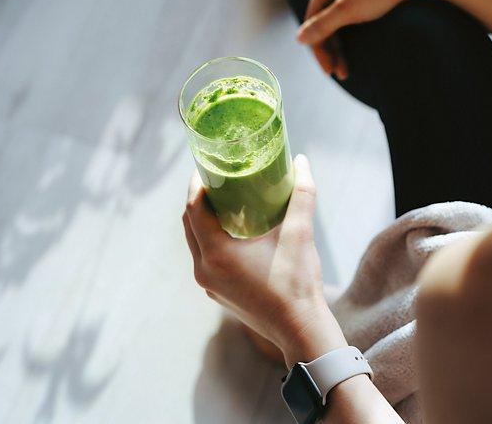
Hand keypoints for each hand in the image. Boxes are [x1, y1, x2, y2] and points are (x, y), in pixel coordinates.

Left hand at [183, 155, 345, 366]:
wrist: (300, 328)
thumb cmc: (298, 283)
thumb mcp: (300, 233)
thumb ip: (301, 195)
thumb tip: (301, 161)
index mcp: (217, 253)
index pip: (193, 208)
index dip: (197, 183)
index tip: (207, 166)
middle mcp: (204, 269)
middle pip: (189, 224)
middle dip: (199, 199)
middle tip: (216, 179)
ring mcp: (209, 285)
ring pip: (195, 243)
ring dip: (204, 221)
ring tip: (224, 202)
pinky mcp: (218, 294)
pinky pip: (205, 259)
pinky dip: (212, 241)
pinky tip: (232, 233)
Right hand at [297, 0, 428, 78]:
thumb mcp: (347, 11)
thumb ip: (323, 25)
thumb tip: (299, 39)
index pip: (312, 19)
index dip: (318, 46)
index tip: (328, 69)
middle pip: (325, 22)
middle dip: (331, 50)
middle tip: (339, 73)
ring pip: (338, 21)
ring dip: (341, 46)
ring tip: (347, 69)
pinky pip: (350, 16)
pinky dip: (351, 34)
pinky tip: (356, 50)